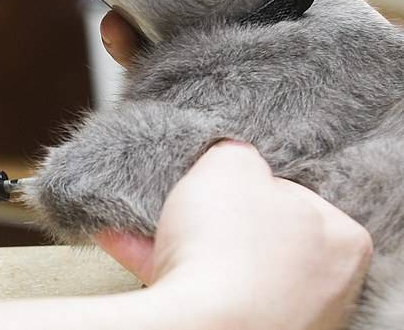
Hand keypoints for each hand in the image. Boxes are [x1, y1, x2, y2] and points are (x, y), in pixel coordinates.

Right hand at [99, 142, 371, 329]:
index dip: (249, 180)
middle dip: (211, 215)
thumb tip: (231, 156)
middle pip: (255, 232)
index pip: (294, 194)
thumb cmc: (228, 252)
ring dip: (179, 240)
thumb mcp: (231, 163)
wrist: (197, 325)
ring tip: (139, 216)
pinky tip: (126, 242)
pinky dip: (162, 266)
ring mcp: (282, 317)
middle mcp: (322, 287)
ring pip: (222, 265)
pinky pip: (198, 292)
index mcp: (341, 240)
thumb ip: (237, 153)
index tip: (218, 177)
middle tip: (182, 197)